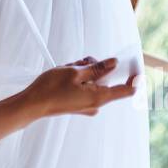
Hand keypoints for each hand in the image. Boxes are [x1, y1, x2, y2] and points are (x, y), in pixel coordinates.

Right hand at [22, 57, 139, 117]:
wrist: (33, 104)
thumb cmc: (52, 88)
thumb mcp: (76, 72)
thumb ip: (98, 68)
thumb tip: (114, 63)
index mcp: (99, 97)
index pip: (127, 90)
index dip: (133, 76)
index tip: (134, 64)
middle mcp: (96, 104)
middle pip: (107, 81)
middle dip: (96, 67)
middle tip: (81, 61)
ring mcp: (87, 106)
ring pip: (94, 82)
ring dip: (84, 71)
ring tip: (67, 68)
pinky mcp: (78, 105)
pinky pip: (85, 88)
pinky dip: (79, 79)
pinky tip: (65, 75)